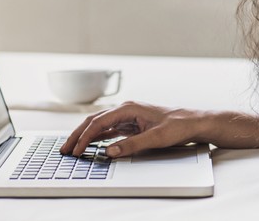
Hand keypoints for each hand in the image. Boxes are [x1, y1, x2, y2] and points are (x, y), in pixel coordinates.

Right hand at [59, 101, 204, 157]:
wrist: (193, 123)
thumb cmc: (178, 125)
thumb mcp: (156, 137)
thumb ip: (131, 144)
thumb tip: (109, 151)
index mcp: (129, 108)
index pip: (99, 122)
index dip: (85, 137)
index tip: (76, 150)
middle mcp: (126, 109)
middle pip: (94, 121)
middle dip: (78, 135)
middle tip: (65, 149)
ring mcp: (128, 116)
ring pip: (99, 125)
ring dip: (85, 136)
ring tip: (73, 148)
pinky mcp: (131, 124)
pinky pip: (109, 130)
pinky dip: (97, 137)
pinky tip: (90, 144)